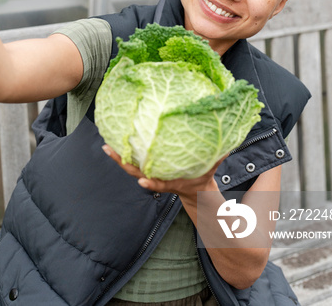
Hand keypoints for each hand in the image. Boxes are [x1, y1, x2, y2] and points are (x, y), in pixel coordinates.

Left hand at [102, 144, 225, 199]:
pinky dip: (123, 154)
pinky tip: (114, 141)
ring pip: (131, 167)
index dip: (151, 183)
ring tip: (105, 144)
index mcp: (171, 182)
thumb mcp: (209, 171)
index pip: (160, 184)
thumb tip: (226, 147)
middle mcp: (157, 178)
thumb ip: (217, 159)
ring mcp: (150, 174)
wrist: (194, 191)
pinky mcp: (148, 168)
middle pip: (136, 172)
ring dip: (118, 157)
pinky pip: (133, 161)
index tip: (143, 182)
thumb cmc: (201, 179)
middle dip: (121, 162)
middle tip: (108, 149)